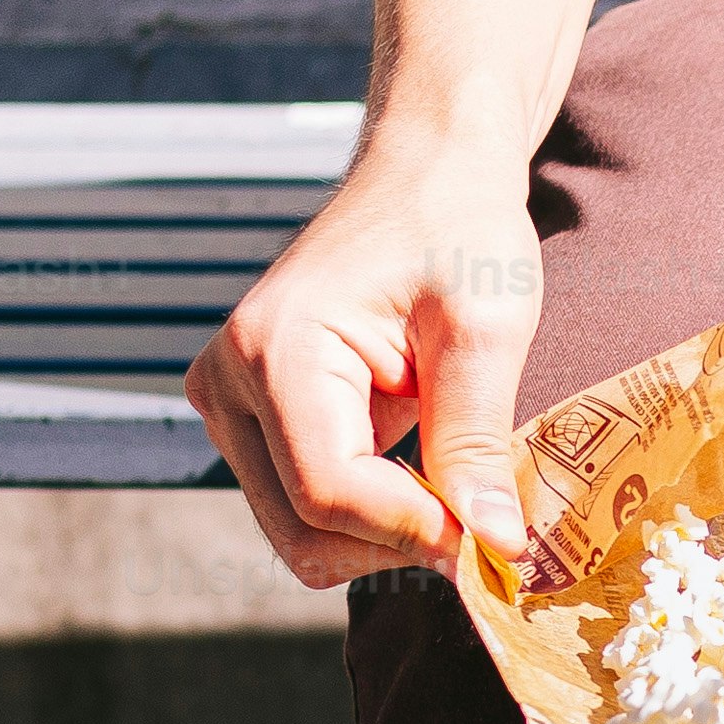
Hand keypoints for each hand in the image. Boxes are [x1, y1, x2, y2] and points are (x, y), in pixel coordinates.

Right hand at [188, 146, 544, 589]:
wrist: (425, 177)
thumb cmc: (458, 230)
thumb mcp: (486, 327)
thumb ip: (476, 440)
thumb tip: (492, 546)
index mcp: (275, 348)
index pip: (328, 492)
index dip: (416, 531)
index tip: (493, 541)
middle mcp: (229, 380)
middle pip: (303, 529)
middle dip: (397, 542)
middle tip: (481, 521)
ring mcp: (231, 404)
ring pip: (299, 532)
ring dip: (384, 534)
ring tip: (452, 482)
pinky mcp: (252, 420)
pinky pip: (305, 507)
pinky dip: (370, 516)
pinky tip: (422, 473)